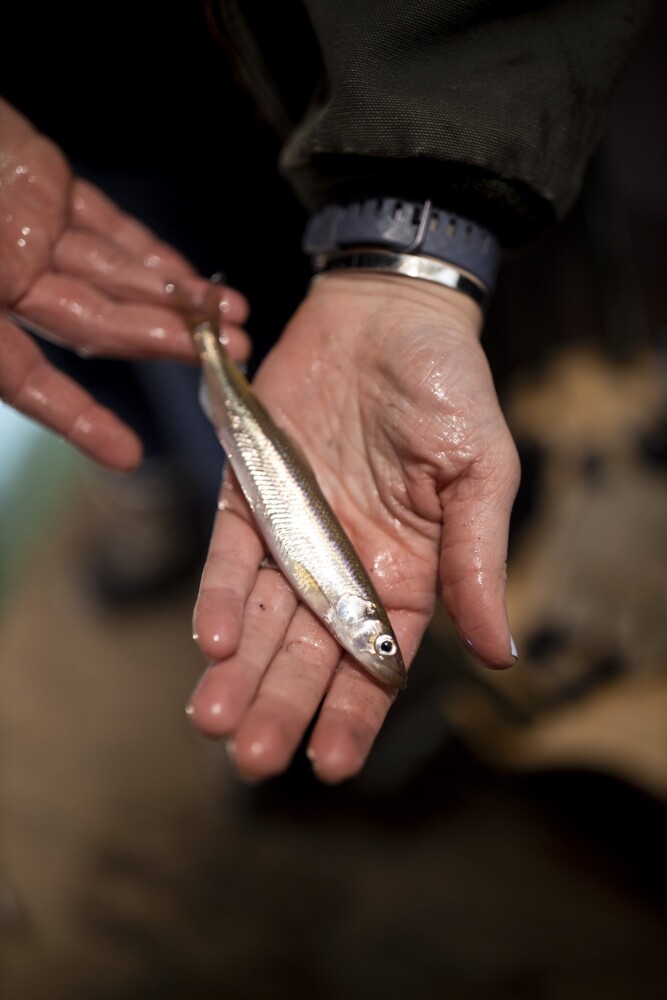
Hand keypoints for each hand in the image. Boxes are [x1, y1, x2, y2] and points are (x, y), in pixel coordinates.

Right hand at [0, 98, 249, 468]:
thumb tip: (9, 337)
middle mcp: (3, 280)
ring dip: (175, 297)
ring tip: (231, 317)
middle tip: (225, 353)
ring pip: (112, 274)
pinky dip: (151, 252)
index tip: (125, 454)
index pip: (23, 375)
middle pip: (93, 322)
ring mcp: (28, 232)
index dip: (73, 416)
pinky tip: (195, 278)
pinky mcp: (45, 183)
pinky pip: (107, 226)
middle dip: (163, 339)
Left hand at [189, 272, 519, 782]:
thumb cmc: (449, 386)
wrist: (387, 311)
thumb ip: (478, 561)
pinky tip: (210, 639)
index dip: (355, 712)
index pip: (377, 658)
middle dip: (282, 703)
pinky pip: (231, 550)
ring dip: (238, 668)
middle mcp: (345, 561)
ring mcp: (294, 527)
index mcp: (408, 569)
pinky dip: (218, 592)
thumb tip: (502, 653)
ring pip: (260, 614)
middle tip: (253, 758)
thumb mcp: (482, 473)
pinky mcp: (252, 487)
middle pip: (309, 649)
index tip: (329, 763)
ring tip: (215, 721)